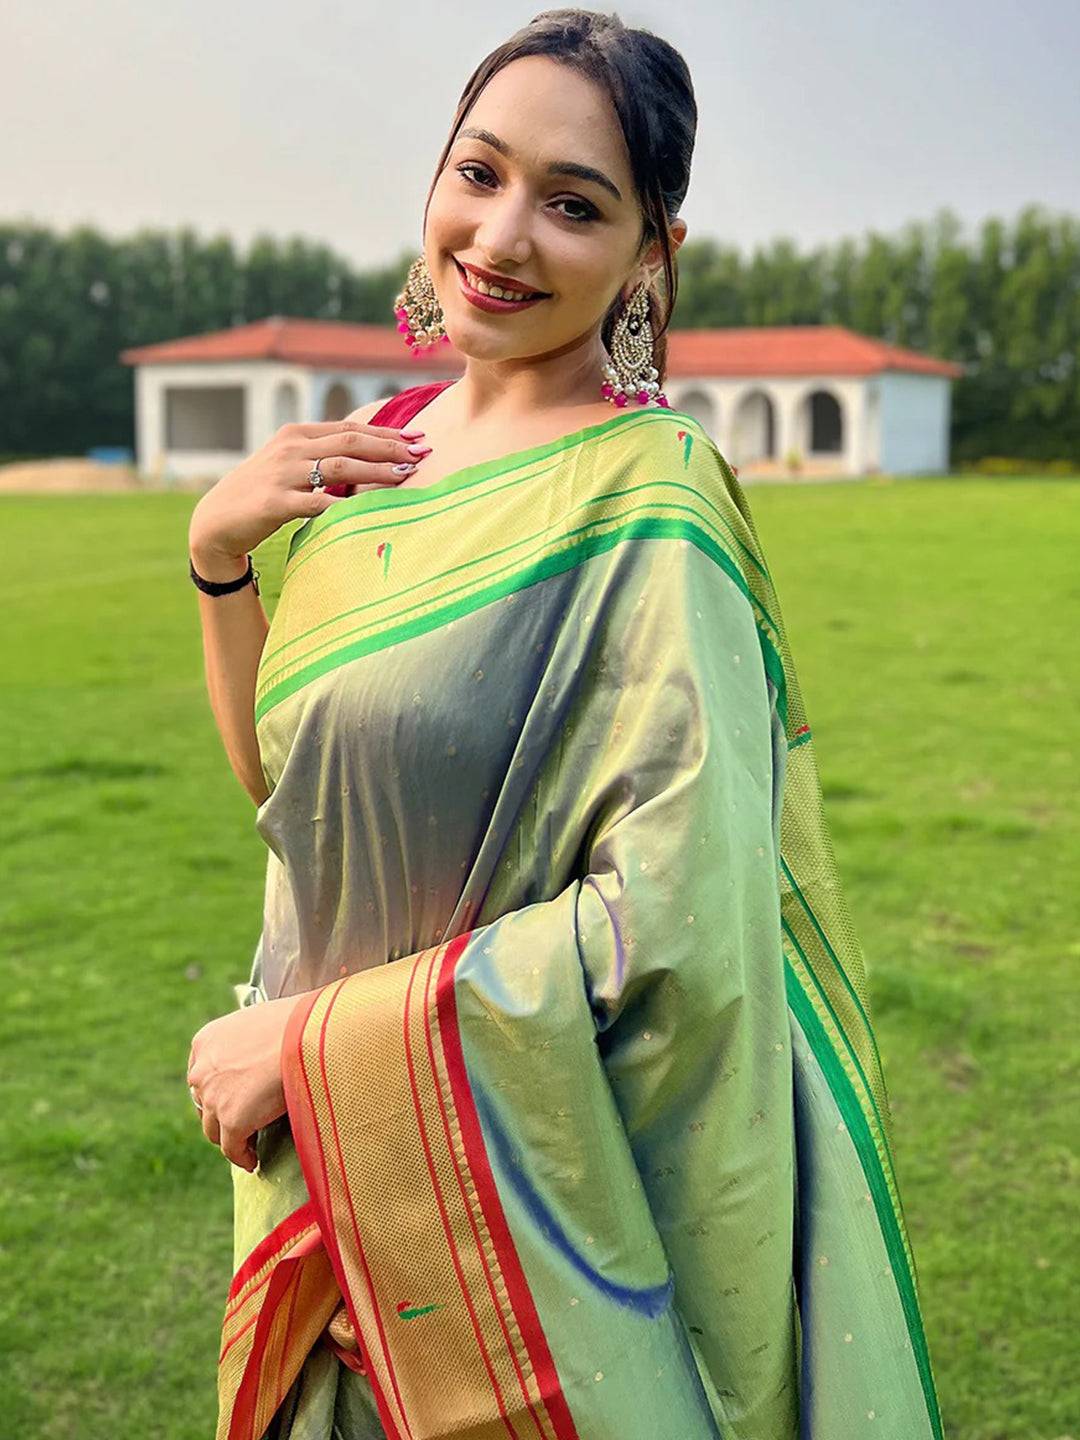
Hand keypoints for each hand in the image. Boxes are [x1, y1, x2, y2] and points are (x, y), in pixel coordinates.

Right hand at [187, 419, 432, 561]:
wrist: (217, 520)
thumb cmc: (261, 493)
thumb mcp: (289, 465)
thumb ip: (321, 456)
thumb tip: (367, 456)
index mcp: (296, 434)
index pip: (349, 428)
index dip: (385, 432)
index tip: (417, 437)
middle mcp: (290, 448)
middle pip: (350, 442)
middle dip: (390, 446)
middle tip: (422, 453)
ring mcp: (282, 474)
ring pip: (340, 467)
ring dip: (377, 471)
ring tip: (405, 475)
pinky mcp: (276, 503)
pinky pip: (318, 502)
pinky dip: (345, 504)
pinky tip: (369, 508)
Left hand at [187, 992, 306, 1171]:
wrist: (307, 1035)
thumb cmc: (296, 1023)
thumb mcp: (258, 1023)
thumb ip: (246, 1044)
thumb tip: (259, 1059)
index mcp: (205, 1042)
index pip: (201, 1076)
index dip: (217, 1091)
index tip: (231, 1101)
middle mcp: (201, 1071)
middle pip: (204, 1104)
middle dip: (221, 1114)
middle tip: (242, 1122)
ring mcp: (214, 1097)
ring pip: (214, 1130)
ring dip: (230, 1137)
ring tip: (249, 1144)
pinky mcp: (232, 1120)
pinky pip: (232, 1149)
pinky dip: (243, 1156)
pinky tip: (255, 1159)